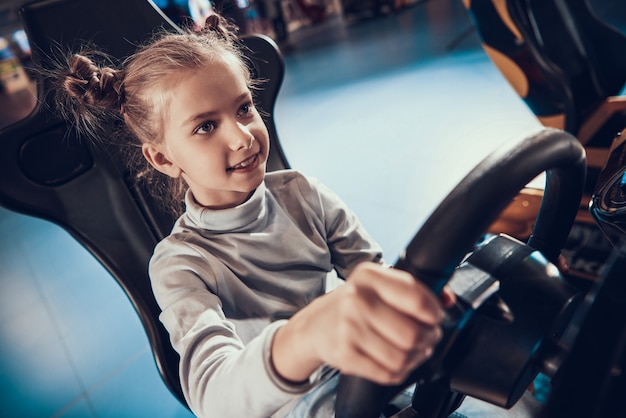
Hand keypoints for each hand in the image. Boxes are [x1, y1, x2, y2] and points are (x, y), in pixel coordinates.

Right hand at [271, 262, 444, 384]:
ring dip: (415, 357)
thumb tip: (449, 298)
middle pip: (413, 333)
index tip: (434, 317)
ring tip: (412, 350)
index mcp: (369, 276)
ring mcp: (349, 328)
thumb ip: (416, 289)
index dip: (434, 313)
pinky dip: (399, 370)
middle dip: (428, 339)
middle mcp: (357, 299)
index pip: (416, 298)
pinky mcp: (346, 355)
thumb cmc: (353, 304)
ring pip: (403, 356)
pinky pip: (388, 372)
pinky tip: (396, 360)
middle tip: (426, 337)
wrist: (315, 325)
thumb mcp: (378, 286)